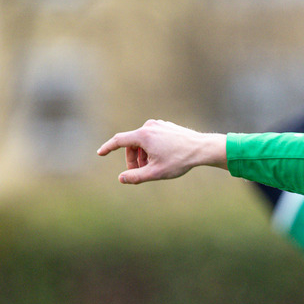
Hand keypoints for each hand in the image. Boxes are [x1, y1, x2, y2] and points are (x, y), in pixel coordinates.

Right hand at [97, 119, 226, 183]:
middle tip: (139, 173)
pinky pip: (153, 138)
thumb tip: (121, 178)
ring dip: (143, 155)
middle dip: (133, 159)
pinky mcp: (168, 127)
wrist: (203, 148)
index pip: (119, 140)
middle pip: (132, 144)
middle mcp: (150, 126)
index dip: (108, 148)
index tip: (100, 153)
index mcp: (144, 135)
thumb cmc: (180, 160)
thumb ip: (136, 177)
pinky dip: (152, 149)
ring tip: (153, 167)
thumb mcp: (156, 172)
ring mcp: (160, 125)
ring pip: (143, 141)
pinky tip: (162, 158)